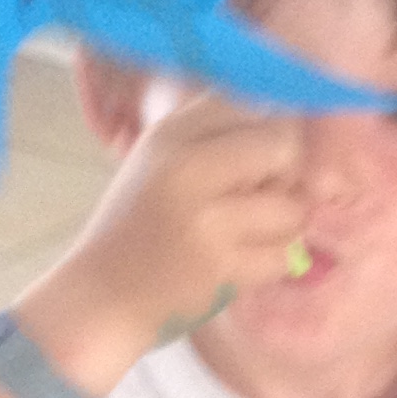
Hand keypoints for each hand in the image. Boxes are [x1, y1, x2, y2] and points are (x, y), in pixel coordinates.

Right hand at [23, 86, 309, 386]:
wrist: (104, 294)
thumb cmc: (138, 226)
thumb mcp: (160, 161)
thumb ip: (214, 136)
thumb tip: (290, 125)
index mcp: (171, 134)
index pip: (250, 104)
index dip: (271, 128)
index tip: (260, 156)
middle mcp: (188, 167)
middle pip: (283, 146)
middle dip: (287, 174)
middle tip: (262, 196)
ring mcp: (207, 219)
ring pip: (292, 207)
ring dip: (283, 226)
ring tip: (249, 235)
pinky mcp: (221, 267)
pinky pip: (283, 256)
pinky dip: (271, 264)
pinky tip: (241, 264)